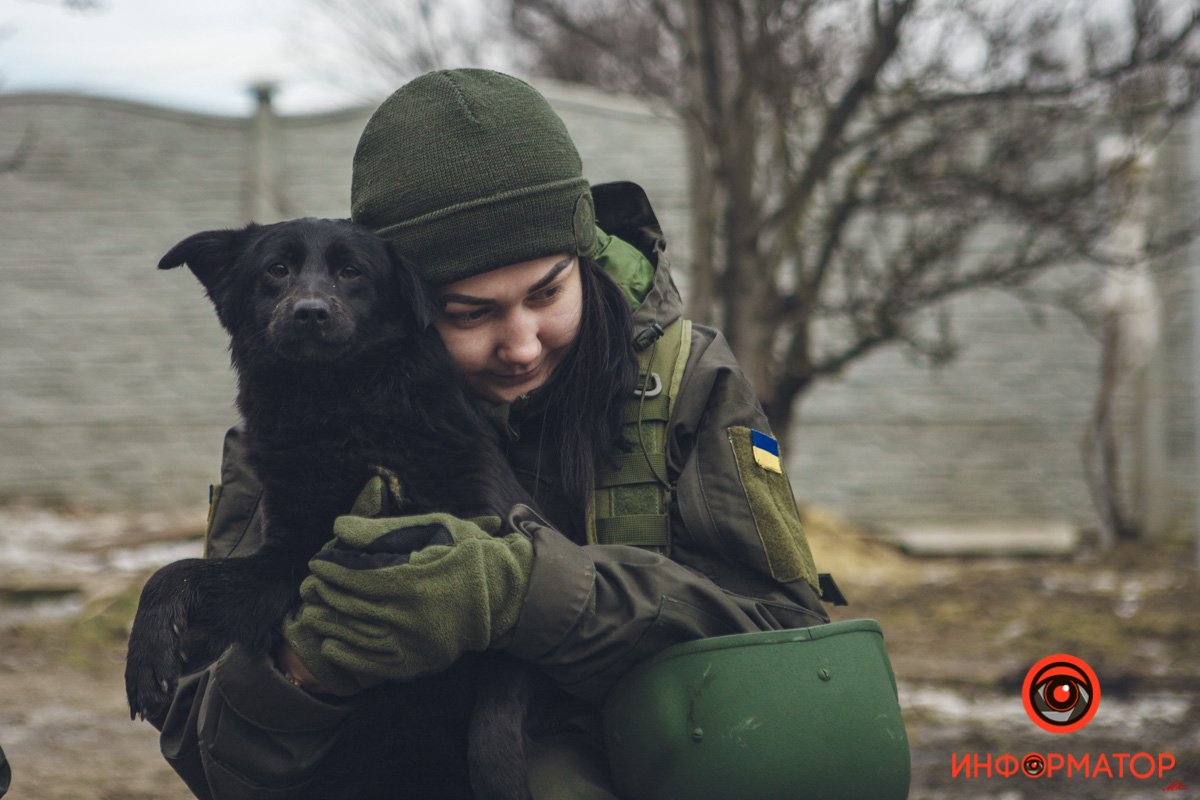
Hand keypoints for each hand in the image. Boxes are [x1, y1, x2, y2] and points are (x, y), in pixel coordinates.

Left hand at [283, 508, 532, 691]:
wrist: (506, 595)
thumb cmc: (468, 553)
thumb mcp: (432, 529)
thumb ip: (383, 530)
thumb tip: (337, 528)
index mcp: (412, 581)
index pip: (356, 577)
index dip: (332, 569)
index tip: (316, 562)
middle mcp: (411, 617)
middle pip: (353, 606)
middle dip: (326, 594)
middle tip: (309, 585)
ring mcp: (415, 644)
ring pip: (359, 636)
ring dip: (329, 624)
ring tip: (311, 612)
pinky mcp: (421, 663)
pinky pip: (376, 664)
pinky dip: (349, 656)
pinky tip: (331, 645)